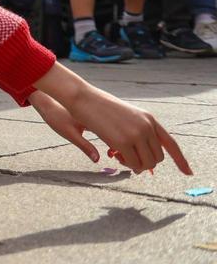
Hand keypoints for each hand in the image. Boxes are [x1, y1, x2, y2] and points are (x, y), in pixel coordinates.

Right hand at [34, 64, 190, 173]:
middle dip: (145, 162)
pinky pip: (133, 163)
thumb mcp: (125, 117)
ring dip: (135, 165)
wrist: (82, 97)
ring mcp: (136, 134)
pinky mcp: (123, 141)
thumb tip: (144, 160)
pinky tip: (114, 154)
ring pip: (147, 163)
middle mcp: (147, 126)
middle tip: (126, 158)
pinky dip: (126, 164)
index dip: (182, 160)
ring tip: (119, 156)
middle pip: (158, 157)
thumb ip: (138, 134)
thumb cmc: (99, 107)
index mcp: (149, 119)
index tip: (188, 172)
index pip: (172, 143)